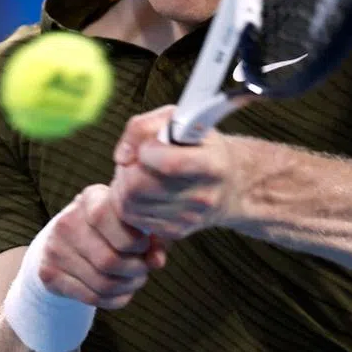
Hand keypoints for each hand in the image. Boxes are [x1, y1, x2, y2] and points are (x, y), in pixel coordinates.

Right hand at [38, 184, 167, 309]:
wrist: (63, 242)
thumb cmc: (109, 230)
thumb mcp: (129, 223)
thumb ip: (150, 237)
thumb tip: (157, 261)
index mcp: (91, 199)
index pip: (109, 219)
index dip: (135, 240)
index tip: (144, 246)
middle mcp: (68, 221)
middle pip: (110, 260)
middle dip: (136, 270)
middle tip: (143, 269)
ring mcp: (55, 249)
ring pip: (103, 283)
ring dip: (128, 287)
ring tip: (134, 280)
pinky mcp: (49, 274)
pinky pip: (92, 297)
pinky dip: (115, 299)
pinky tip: (121, 292)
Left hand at [110, 106, 245, 239]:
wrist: (228, 184)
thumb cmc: (200, 146)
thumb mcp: (181, 120)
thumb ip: (145, 126)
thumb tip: (122, 156)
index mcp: (212, 165)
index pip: (169, 163)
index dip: (146, 151)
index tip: (148, 146)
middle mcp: (203, 196)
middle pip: (139, 186)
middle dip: (128, 169)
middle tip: (135, 159)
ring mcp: (189, 218)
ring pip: (129, 203)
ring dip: (123, 184)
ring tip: (138, 172)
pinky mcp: (174, 232)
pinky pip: (132, 217)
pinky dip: (128, 201)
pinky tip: (142, 189)